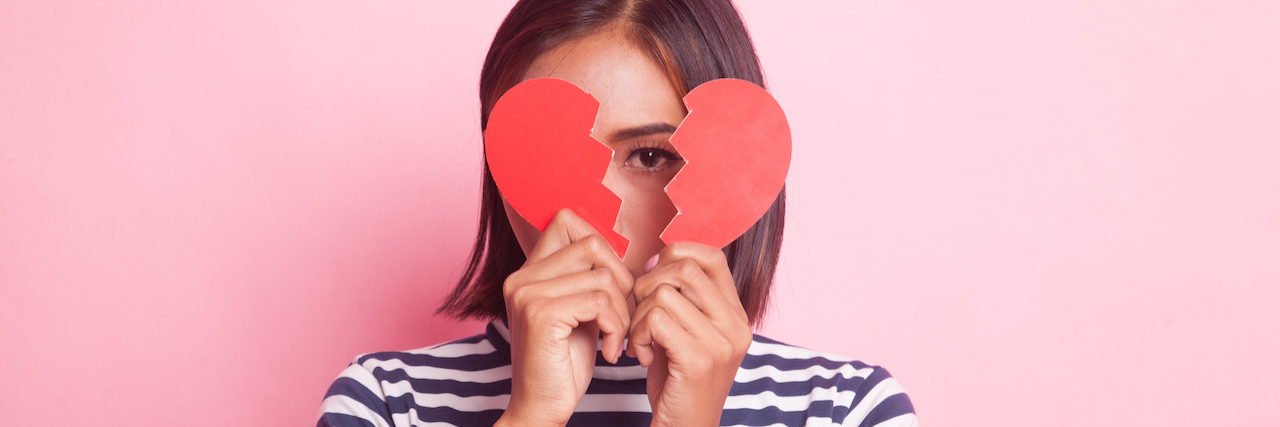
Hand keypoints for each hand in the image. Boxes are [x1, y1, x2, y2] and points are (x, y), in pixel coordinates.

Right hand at [495, 209, 633, 426]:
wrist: (541, 408)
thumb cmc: (565, 363)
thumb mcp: (580, 311)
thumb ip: (588, 277)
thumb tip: (621, 244)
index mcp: (528, 271)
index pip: (567, 219)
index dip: (603, 245)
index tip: (614, 284)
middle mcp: (521, 276)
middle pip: (593, 244)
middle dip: (621, 279)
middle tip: (623, 316)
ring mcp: (527, 293)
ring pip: (603, 276)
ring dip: (623, 311)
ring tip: (618, 338)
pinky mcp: (540, 314)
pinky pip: (600, 302)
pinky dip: (617, 327)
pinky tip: (612, 351)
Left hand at [627, 243, 752, 426]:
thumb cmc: (679, 382)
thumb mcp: (688, 333)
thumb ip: (684, 299)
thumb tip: (657, 257)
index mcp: (736, 315)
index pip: (712, 256)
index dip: (676, 255)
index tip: (652, 277)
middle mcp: (736, 325)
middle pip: (684, 269)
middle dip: (648, 284)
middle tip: (639, 313)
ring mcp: (721, 343)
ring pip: (663, 293)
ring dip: (638, 316)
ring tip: (640, 341)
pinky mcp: (699, 360)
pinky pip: (655, 319)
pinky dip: (637, 334)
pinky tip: (642, 354)